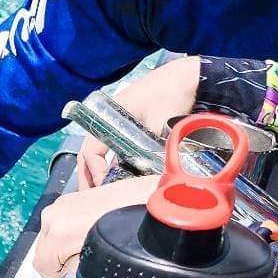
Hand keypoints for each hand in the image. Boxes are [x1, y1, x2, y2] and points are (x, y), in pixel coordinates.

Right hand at [32, 175, 159, 277]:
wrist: (159, 197)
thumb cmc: (138, 224)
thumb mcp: (105, 260)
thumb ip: (80, 274)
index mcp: (58, 231)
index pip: (42, 267)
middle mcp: (56, 214)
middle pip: (44, 251)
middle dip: (60, 265)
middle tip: (84, 274)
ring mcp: (64, 202)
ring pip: (53, 238)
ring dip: (65, 251)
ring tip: (91, 255)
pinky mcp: (74, 196)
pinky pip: (62, 224)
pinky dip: (71, 236)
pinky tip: (92, 238)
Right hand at [76, 55, 202, 186]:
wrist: (189, 78)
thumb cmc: (171, 95)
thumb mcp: (158, 126)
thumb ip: (148, 151)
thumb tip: (139, 180)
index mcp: (108, 117)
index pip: (90, 151)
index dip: (95, 173)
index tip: (106, 188)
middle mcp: (108, 120)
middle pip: (88, 153)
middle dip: (88, 176)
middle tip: (90, 199)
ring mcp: (118, 123)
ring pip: (97, 151)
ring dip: (96, 171)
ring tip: (100, 192)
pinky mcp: (130, 126)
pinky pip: (112, 147)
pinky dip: (109, 163)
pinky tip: (116, 177)